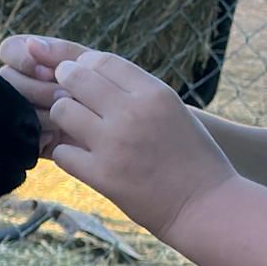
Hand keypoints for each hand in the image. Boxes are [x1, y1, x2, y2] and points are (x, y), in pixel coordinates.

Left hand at [0, 36, 230, 239]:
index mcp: (154, 93)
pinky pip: (62, 152)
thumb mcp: (172, 110)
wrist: (204, 204)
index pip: (103, 61)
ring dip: (63, 117)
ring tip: (73, 127)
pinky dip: (67, 154)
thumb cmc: (191, 156)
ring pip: (62, 110)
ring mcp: (114, 143)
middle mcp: (132, 112)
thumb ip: (137, 91)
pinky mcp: (101, 175)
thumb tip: (94, 74)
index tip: (79, 73)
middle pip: (76, 78)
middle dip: (65, 82)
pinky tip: (79, 157)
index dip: (83, 64)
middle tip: (67, 95)